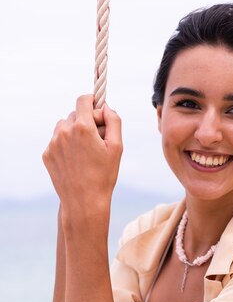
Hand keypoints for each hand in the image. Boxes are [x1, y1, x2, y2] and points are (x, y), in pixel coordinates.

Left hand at [42, 95, 122, 220]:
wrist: (84, 201)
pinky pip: (57, 141)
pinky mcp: (47, 154)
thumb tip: (106, 106)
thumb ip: (114, 121)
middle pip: (75, 114)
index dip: (93, 102)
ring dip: (74, 132)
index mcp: (82, 127)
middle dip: (86, 122)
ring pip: (63, 126)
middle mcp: (64, 131)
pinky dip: (66, 146)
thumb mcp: (116, 147)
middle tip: (97, 140)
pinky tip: (75, 162)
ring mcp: (53, 143)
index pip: (84, 100)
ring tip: (85, 152)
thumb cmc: (103, 176)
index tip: (98, 110)